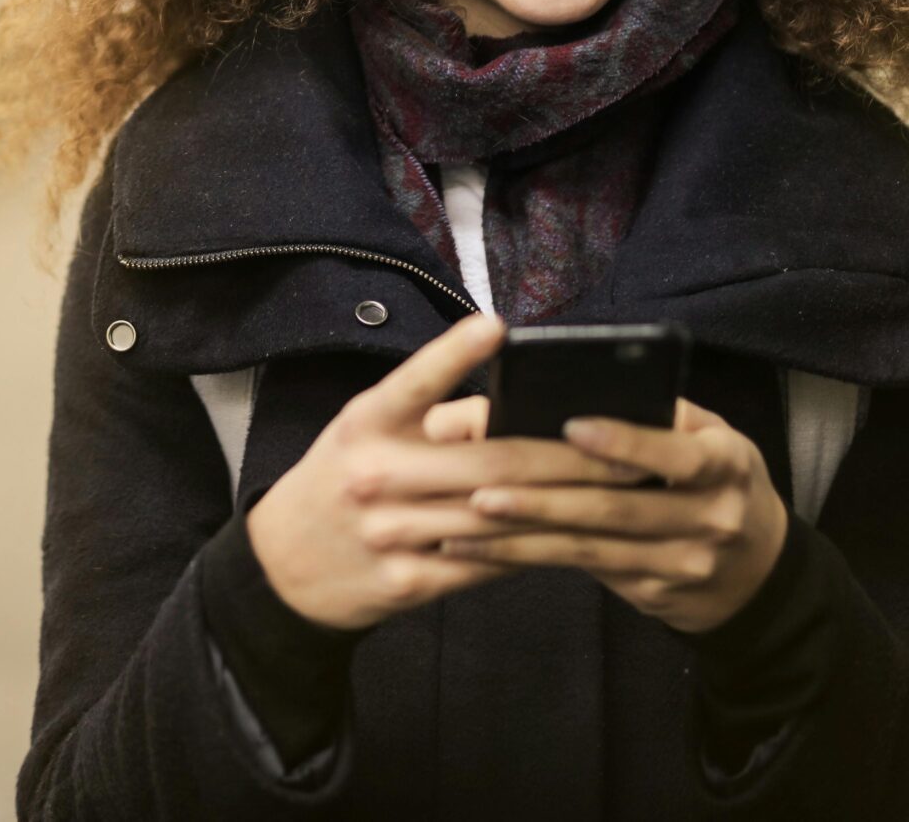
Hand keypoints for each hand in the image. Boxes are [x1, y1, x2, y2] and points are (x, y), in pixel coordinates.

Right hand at [244, 314, 649, 631]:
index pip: (413, 381)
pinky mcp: (406, 583)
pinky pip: (484, 565)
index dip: (455, 352)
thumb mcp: (371, 433)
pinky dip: (529, 549)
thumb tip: (519, 414)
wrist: (283, 563)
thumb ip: (436, 420)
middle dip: (567, 460)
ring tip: (617, 497)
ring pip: (496, 519)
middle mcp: (374, 475)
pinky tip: (569, 538)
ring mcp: (389, 533)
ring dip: (563, 508)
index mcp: (366, 423)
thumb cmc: (344, 477)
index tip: (498, 325)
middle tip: (624, 451)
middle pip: (489, 465)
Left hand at [432, 398, 788, 634]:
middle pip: (618, 508)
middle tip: (482, 488)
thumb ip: (650, 411)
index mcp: (726, 463)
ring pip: (592, 547)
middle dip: (545, 499)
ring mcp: (683, 563)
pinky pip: (585, 571)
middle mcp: (711, 518)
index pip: (676, 455)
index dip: (624, 442)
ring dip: (523, 536)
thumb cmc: (712, 478)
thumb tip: (565, 387)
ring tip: (467, 523)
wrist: (757, 571)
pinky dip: (530, 558)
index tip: (570, 427)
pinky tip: (483, 551)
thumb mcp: (705, 434)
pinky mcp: (653, 593)